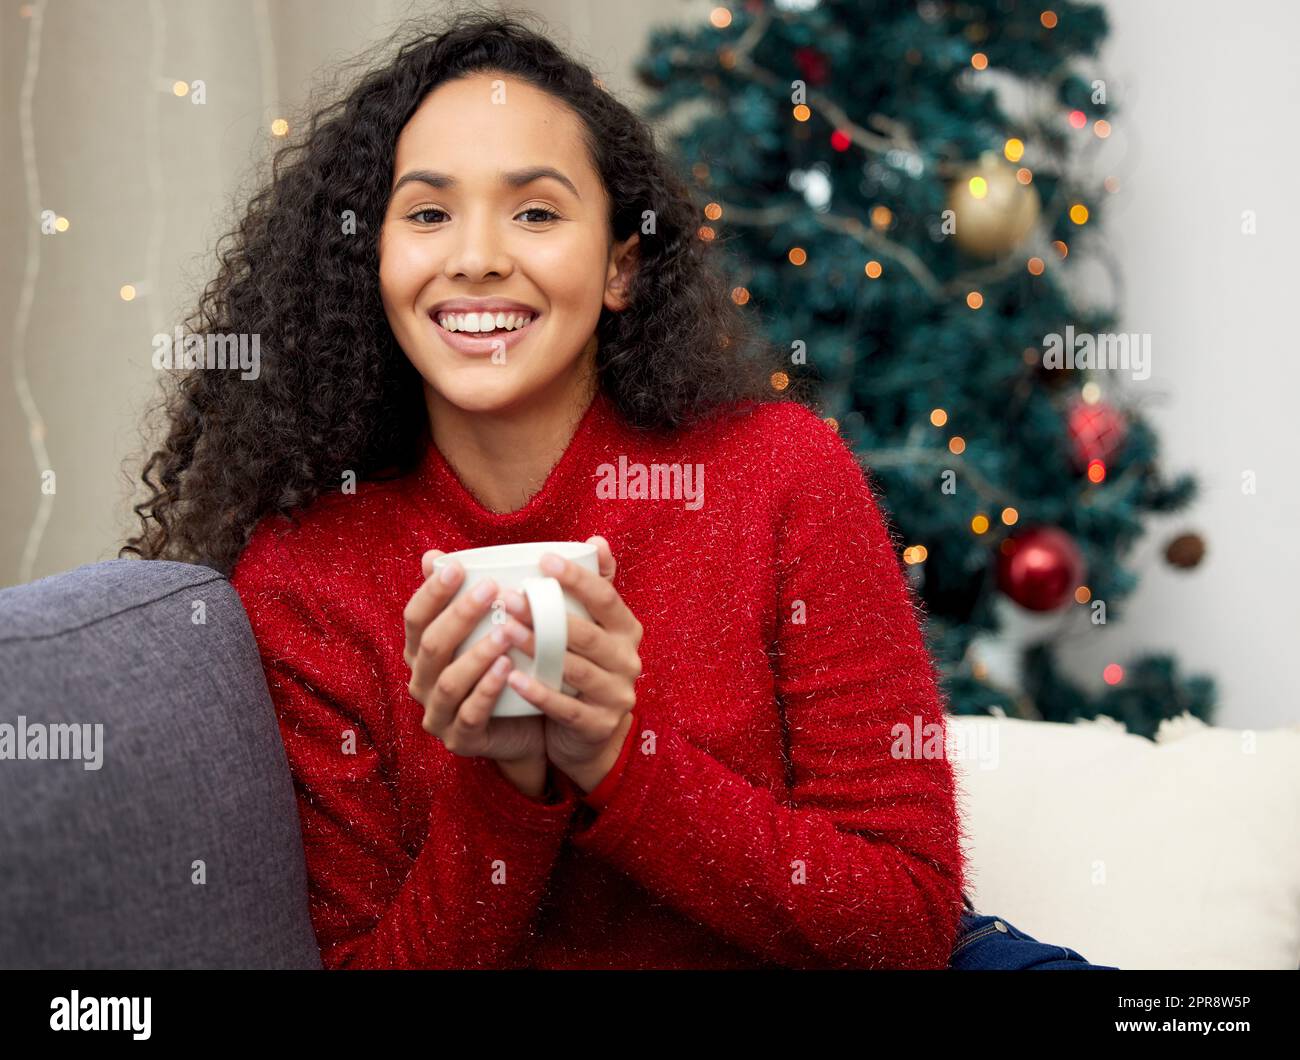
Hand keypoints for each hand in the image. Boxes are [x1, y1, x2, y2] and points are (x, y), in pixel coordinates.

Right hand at [404, 549, 545, 769]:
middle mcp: (422, 683)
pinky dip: (488, 690)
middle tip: (491, 590)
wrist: (528, 727)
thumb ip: (462, 595)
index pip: (415, 619)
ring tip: (506, 630)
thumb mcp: (485, 629)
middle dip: (459, 616)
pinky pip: (471, 715)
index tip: (457, 567)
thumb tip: (432, 554)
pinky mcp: (461, 740)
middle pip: (431, 646)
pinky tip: (508, 669)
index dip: (432, 592)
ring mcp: (438, 715)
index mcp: (421, 653)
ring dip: (477, 653)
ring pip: (449, 682)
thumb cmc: (504, 668)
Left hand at [497, 536, 642, 792]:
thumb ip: (594, 587)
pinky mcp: (598, 725)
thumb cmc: (584, 667)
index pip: (606, 598)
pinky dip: (539, 693)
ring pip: (575, 669)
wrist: (591, 735)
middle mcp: (627, 660)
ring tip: (505, 631)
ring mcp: (616, 695)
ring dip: (538, 648)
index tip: (544, 560)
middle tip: (508, 597)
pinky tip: (512, 679)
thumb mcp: (594, 628)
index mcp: (626, 629)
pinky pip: (565, 708)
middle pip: (587, 633)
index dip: (578, 578)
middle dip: (547, 614)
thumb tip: (596, 540)